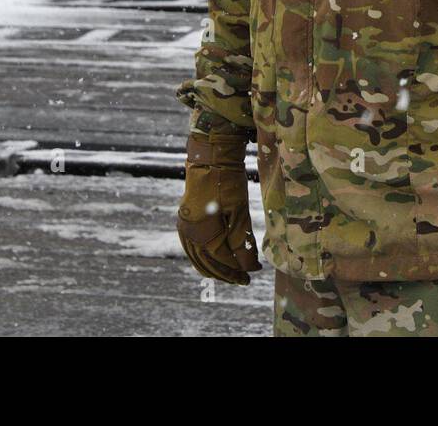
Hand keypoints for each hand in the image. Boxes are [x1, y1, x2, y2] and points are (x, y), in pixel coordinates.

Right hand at [176, 131, 260, 283]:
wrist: (210, 157)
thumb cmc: (227, 181)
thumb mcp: (239, 211)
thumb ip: (241, 241)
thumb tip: (248, 266)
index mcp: (202, 230)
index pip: (222, 258)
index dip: (238, 268)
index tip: (253, 272)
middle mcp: (189, 231)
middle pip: (208, 261)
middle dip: (227, 273)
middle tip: (244, 280)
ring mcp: (185, 226)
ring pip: (198, 257)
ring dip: (214, 268)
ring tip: (231, 275)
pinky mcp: (185, 220)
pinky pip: (192, 247)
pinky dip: (203, 258)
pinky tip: (213, 262)